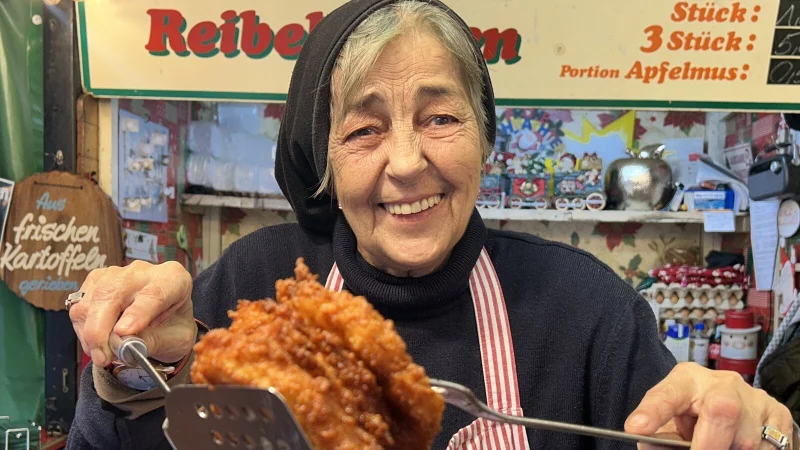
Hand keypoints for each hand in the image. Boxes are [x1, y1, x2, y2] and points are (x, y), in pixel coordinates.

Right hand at [68, 260, 196, 367]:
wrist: (165, 323)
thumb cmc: (172, 328)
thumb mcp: (174, 340)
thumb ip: (151, 341)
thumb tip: (122, 343)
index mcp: (173, 278)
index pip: (154, 293)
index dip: (137, 313)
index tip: (124, 332)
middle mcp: (144, 272)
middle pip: (113, 292)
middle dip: (100, 328)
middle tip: (102, 356)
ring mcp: (117, 274)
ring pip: (91, 300)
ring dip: (90, 333)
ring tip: (103, 355)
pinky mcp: (96, 282)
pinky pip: (80, 305)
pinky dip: (83, 329)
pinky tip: (96, 343)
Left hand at [625, 362, 793, 448]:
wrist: (733, 405)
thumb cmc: (693, 414)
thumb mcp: (673, 421)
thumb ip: (660, 436)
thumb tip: (647, 444)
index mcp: (686, 380)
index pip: (668, 393)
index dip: (653, 411)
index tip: (635, 428)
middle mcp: (723, 384)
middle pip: (720, 412)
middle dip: (708, 446)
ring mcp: (754, 398)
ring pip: (748, 439)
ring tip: (720, 445)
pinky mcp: (779, 415)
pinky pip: (769, 446)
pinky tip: (738, 447)